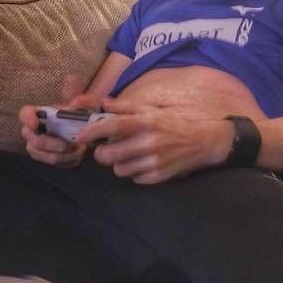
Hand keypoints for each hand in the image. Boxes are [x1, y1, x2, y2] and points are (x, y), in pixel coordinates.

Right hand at [19, 75, 98, 167]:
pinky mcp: (45, 158)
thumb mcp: (75, 108)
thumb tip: (76, 105)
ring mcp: (35, 147)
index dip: (28, 119)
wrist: (75, 129)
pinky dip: (68, 160)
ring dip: (65, 154)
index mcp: (36, 114)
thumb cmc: (72, 117)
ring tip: (79, 148)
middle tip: (72, 143)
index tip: (35, 124)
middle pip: (36, 142)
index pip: (25, 114)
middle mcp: (31, 132)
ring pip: (45, 156)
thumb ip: (77, 105)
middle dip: (55, 144)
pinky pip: (53, 164)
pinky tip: (78, 153)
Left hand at [81, 97, 231, 184]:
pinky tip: (142, 164)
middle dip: (102, 153)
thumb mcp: (152, 110)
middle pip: (109, 154)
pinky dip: (135, 173)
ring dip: (119, 164)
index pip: (112, 126)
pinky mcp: (159, 176)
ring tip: (128, 156)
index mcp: (146, 122)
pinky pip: (135, 179)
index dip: (92, 132)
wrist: (202, 142)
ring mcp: (154, 161)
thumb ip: (126, 108)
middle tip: (105, 149)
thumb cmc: (173, 124)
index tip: (80, 136)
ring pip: (119, 170)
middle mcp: (148, 142)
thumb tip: (104, 103)